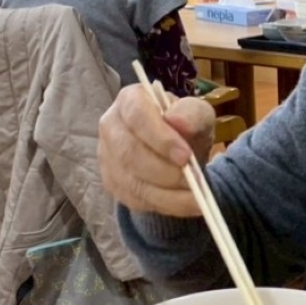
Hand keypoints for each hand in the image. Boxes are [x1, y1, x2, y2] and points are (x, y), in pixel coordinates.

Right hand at [97, 84, 215, 216]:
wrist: (178, 152)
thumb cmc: (185, 127)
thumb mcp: (198, 115)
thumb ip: (192, 114)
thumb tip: (177, 121)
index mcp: (130, 100)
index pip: (137, 116)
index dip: (160, 138)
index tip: (186, 156)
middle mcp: (111, 126)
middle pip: (129, 153)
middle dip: (165, 171)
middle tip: (194, 180)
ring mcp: (107, 157)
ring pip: (131, 181)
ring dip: (168, 193)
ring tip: (197, 197)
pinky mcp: (112, 183)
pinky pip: (135, 199)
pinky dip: (165, 204)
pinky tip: (186, 204)